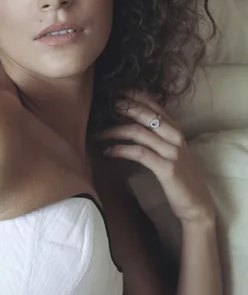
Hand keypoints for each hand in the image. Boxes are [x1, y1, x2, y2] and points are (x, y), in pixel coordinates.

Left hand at [94, 90, 214, 226]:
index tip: (115, 90)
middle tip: (102, 107)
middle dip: (121, 107)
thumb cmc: (179, 178)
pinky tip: (108, 152)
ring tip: (97, 134)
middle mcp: (175, 136)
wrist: (196, 203)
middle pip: (144, 113)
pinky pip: (139, 153)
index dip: (134, 95)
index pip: (154, 104)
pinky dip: (120, 150)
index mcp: (175, 129)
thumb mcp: (169, 152)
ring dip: (114, 131)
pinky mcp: (166, 167)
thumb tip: (128, 124)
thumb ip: (155, 137)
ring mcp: (172, 151)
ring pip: (138, 132)